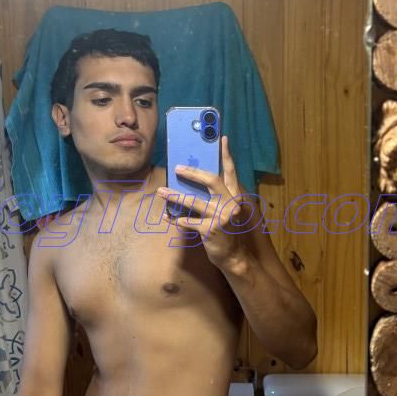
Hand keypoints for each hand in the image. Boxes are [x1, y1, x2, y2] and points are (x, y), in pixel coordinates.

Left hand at [157, 135, 250, 269]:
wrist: (235, 257)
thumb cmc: (228, 231)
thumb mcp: (227, 211)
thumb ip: (217, 197)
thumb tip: (195, 181)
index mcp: (235, 196)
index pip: (231, 171)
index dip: (227, 155)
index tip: (223, 138)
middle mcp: (230, 203)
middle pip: (212, 180)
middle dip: (194, 172)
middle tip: (178, 168)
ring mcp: (221, 216)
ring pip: (194, 202)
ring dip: (175, 196)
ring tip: (161, 191)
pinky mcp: (211, 230)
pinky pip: (188, 221)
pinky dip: (175, 218)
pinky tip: (167, 216)